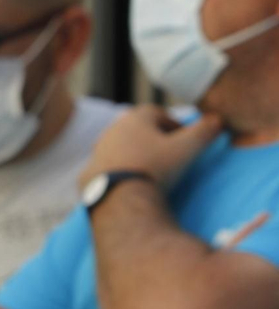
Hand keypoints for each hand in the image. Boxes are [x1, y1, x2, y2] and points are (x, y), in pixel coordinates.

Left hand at [78, 105, 223, 192]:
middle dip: (152, 137)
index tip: (184, 137)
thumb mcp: (185, 149)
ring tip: (150, 169)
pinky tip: (130, 183)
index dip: (172, 123)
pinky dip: (119, 171)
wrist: (118, 195)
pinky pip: (108, 167)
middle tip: (168, 152)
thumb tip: (218, 119)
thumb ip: (203, 132)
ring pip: (120, 146)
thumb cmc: (155, 166)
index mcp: (134, 119)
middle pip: (136, 128)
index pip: (156, 112)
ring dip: (134, 153)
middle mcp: (112, 129)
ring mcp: (98, 150)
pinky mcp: (89, 171)